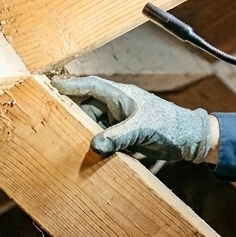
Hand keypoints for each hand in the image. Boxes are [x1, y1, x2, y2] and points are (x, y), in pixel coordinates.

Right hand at [52, 76, 214, 161]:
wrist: (189, 139)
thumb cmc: (171, 126)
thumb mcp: (144, 129)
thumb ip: (119, 136)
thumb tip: (94, 145)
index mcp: (120, 95)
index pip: (89, 86)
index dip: (68, 86)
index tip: (48, 88)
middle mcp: (116, 105)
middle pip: (84, 104)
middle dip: (67, 110)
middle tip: (45, 117)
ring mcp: (118, 120)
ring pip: (90, 121)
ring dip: (78, 129)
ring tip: (57, 137)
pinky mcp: (122, 134)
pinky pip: (100, 136)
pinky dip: (90, 141)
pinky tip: (79, 150)